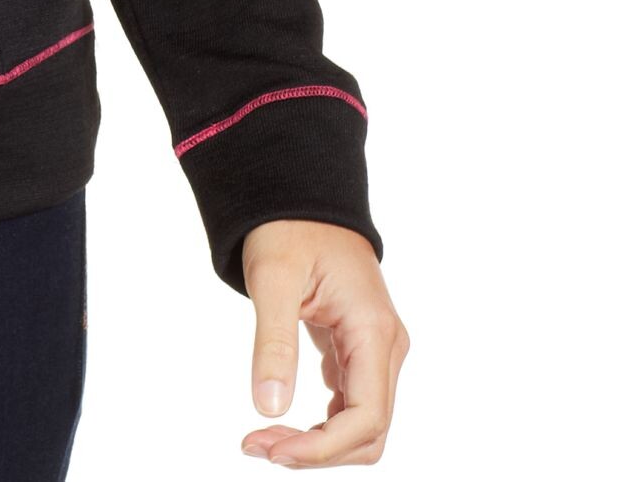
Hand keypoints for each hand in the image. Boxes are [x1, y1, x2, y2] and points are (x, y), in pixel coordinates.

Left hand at [240, 219, 408, 465]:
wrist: (299, 191)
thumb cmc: (288, 227)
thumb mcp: (273, 279)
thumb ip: (274, 343)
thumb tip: (268, 408)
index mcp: (374, 331)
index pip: (366, 418)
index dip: (322, 447)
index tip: (272, 449)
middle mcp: (385, 346)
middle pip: (368, 432)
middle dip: (316, 451)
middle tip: (256, 446)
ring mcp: (375, 349)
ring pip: (361, 424)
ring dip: (317, 443)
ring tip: (262, 439)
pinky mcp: (357, 348)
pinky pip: (350, 404)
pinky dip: (319, 422)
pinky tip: (279, 420)